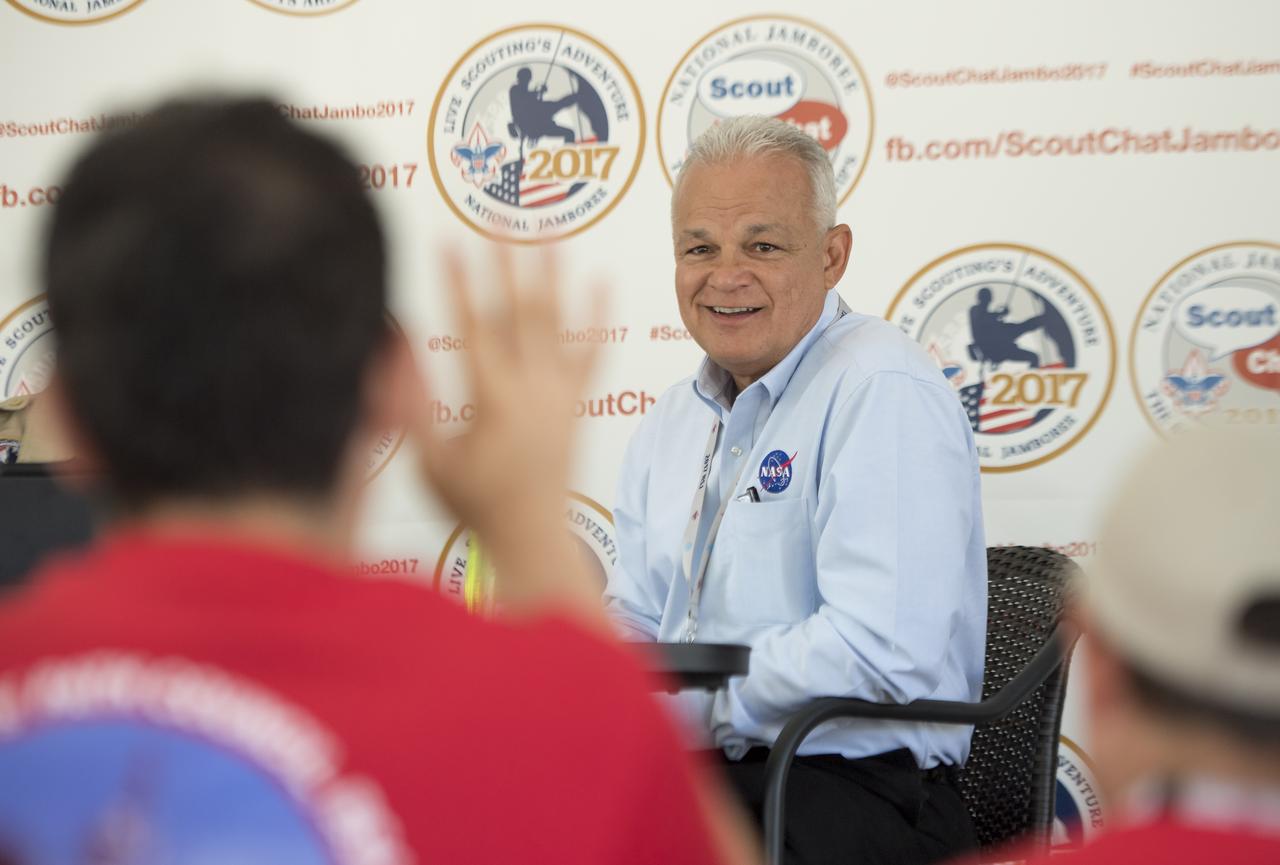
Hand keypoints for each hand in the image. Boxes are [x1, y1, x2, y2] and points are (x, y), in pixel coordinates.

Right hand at [411, 243, 606, 618]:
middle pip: (517, 312)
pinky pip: (592, 354)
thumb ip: (411, 404)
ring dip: (552, 277)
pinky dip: (597, 319)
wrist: (531, 537)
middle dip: (505, 263)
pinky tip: (602, 284)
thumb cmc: (474, 504)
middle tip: (500, 220)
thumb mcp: (429, 460)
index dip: (456, 281)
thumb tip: (394, 350)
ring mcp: (558, 394)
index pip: (470, 326)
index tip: (447, 241)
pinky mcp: (576, 403)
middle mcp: (530, 389)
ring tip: (552, 235)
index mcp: (491, 400)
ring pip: (556, 324)